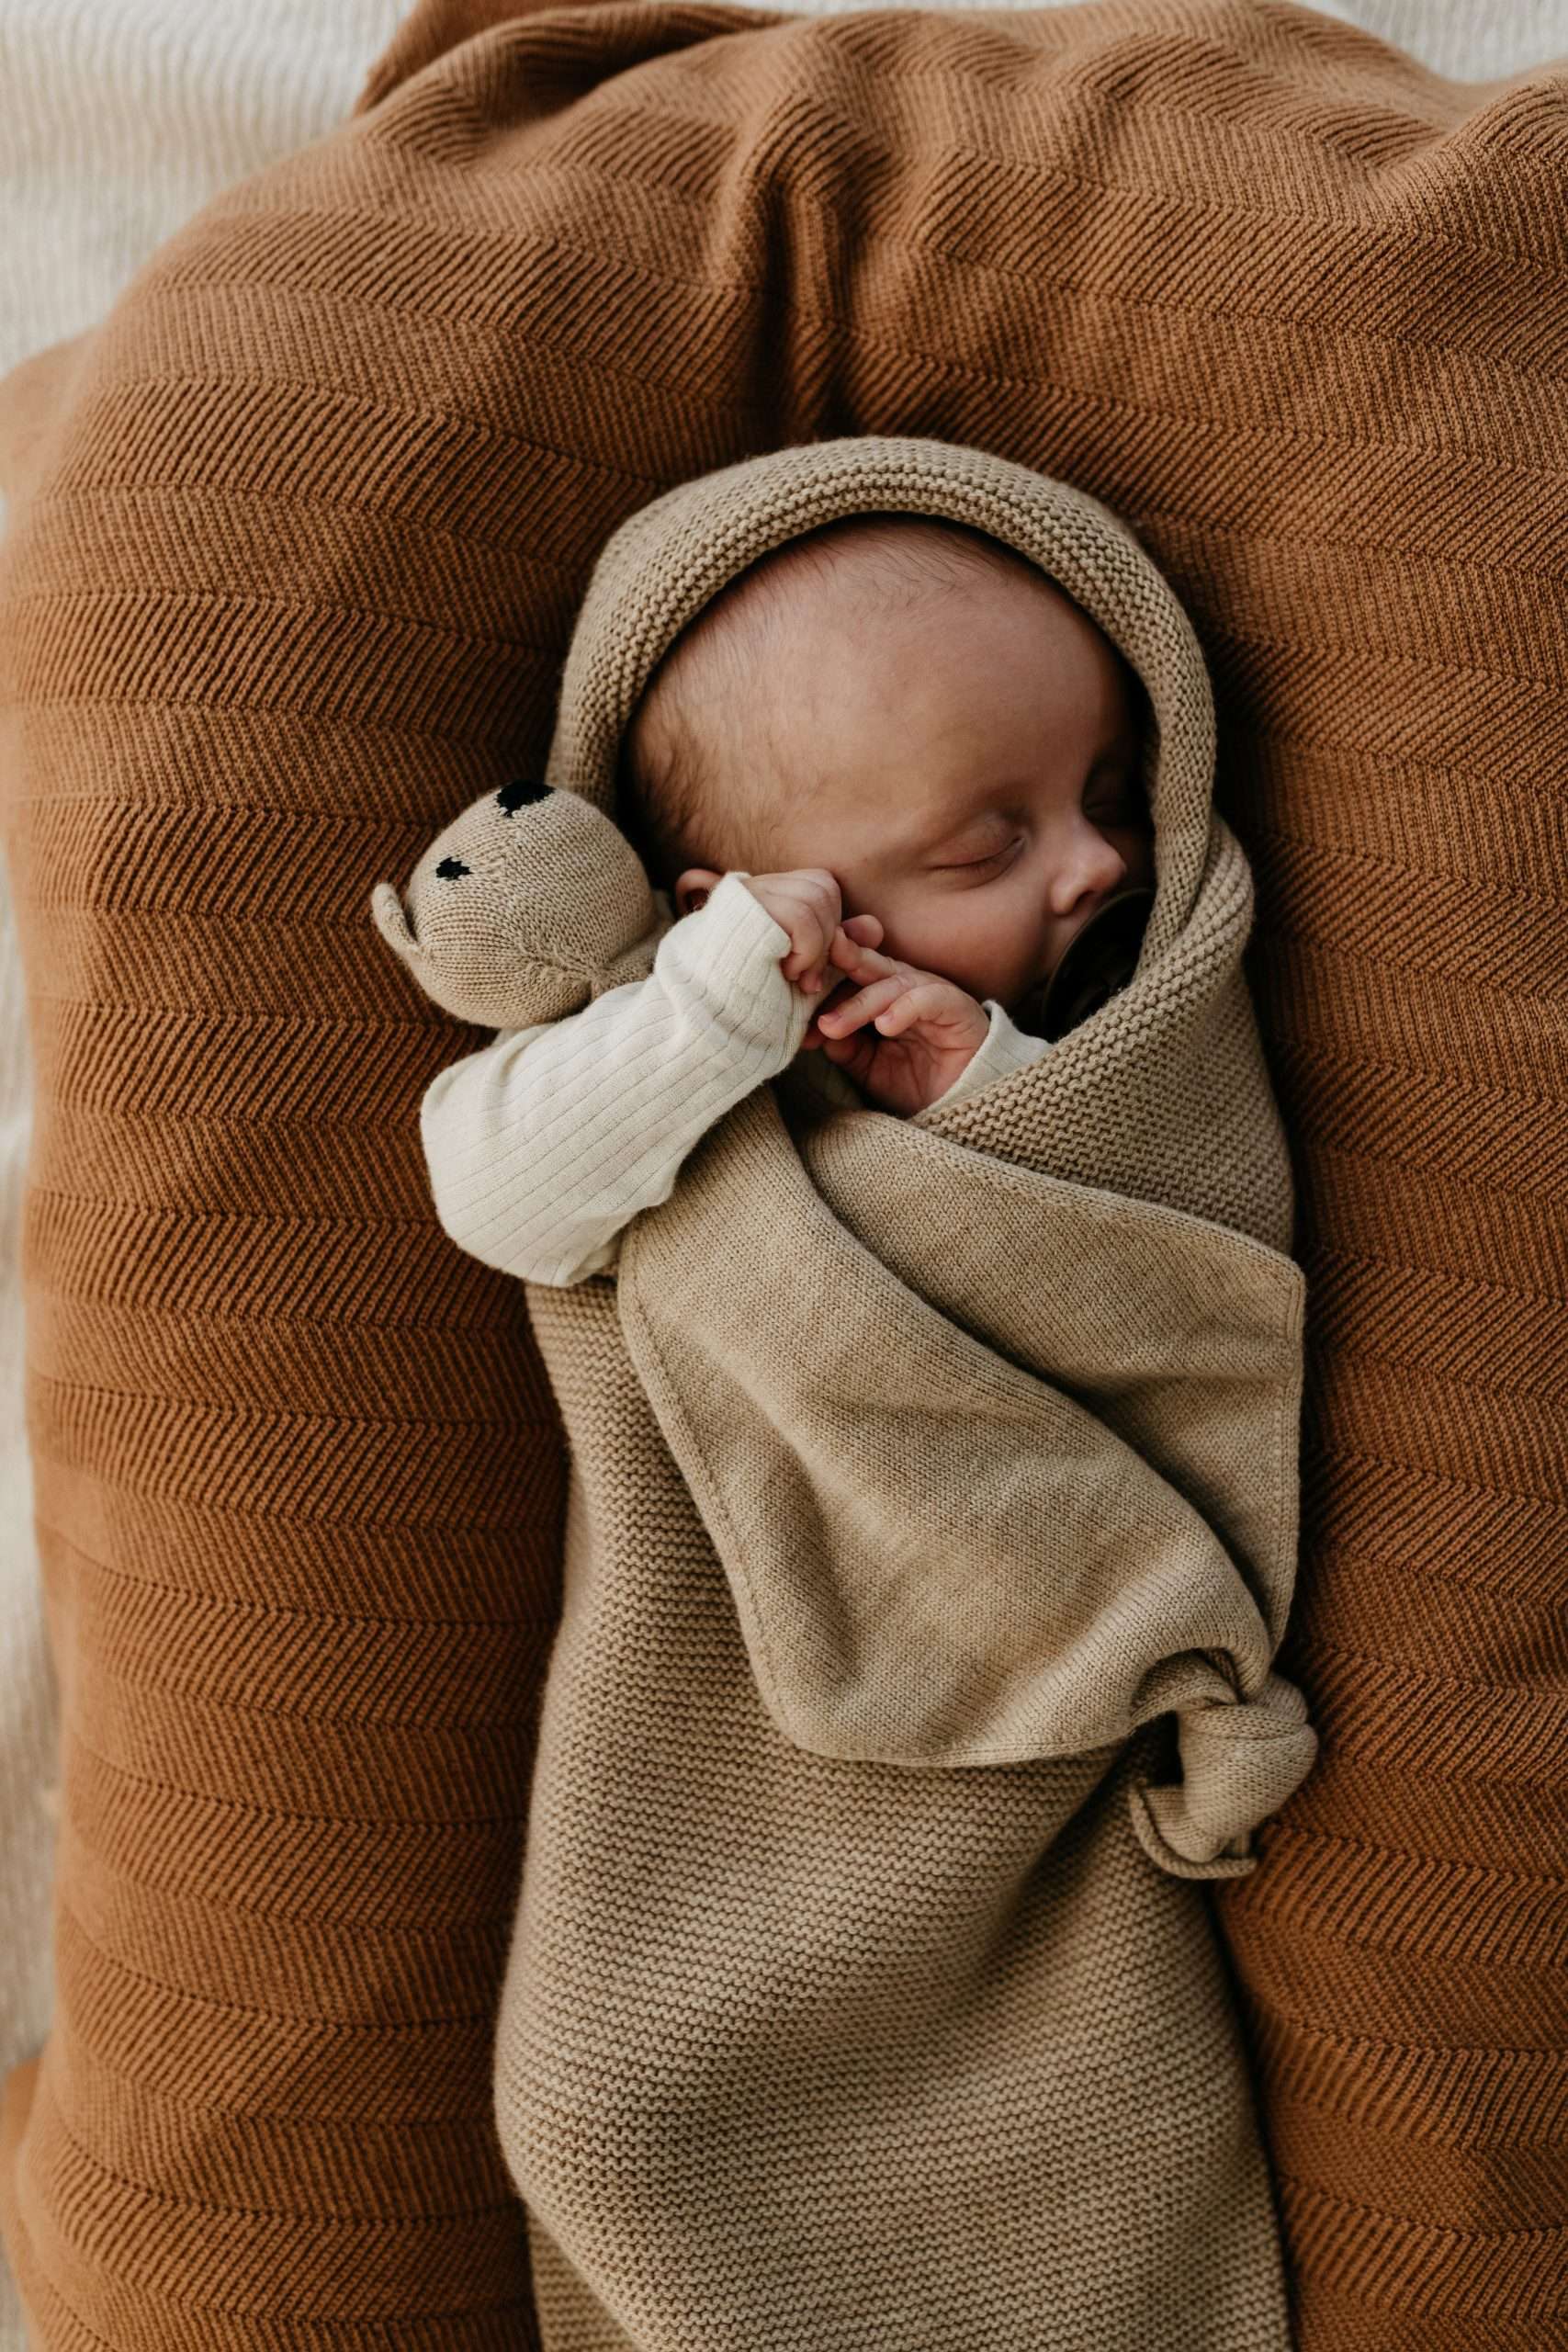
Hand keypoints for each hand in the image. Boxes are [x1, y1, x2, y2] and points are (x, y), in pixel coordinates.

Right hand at [735, 869, 879, 992]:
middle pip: (823, 887)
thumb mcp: (803, 975)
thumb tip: (874, 927)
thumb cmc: (750, 1006)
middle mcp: (752, 887)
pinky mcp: (743, 908)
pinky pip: (801, 916)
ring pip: (816, 898)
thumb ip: (835, 951)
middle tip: (805, 977)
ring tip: (791, 976)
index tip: (812, 970)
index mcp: (764, 898)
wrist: (704, 1025)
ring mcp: (746, 894)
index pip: (820, 886)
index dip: (829, 926)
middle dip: (827, 936)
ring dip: (815, 948)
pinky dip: (805, 951)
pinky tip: (784, 973)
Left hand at [805, 930, 990, 1115]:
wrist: (963, 1106)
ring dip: (859, 1005)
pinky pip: (929, 999)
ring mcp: (933, 993)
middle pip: (868, 965)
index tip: (791, 989)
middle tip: (807, 973)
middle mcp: (907, 985)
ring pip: (892, 983)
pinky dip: (905, 1009)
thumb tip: (816, 1030)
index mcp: (883, 992)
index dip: (824, 977)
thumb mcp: (869, 1067)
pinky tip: (885, 1027)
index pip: (850, 973)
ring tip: (833, 1027)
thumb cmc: (917, 1082)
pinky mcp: (957, 1008)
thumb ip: (846, 1046)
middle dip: (838, 964)